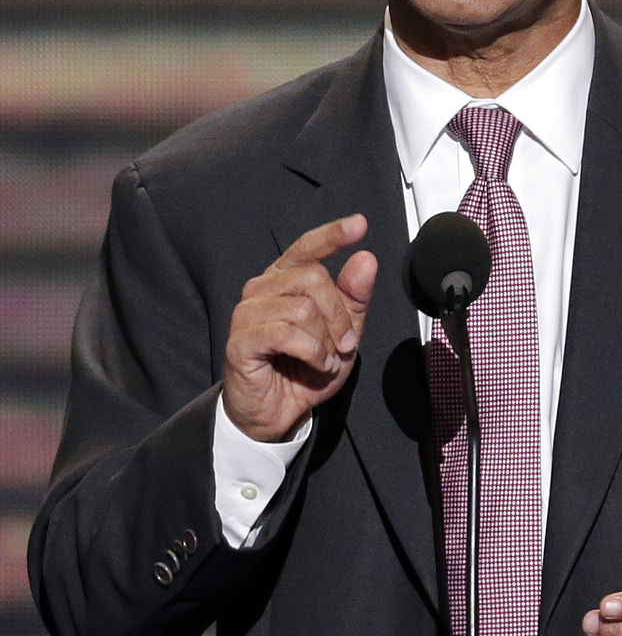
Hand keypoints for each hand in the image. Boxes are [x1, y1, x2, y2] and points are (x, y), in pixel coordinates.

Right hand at [222, 215, 376, 441]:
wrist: (277, 411)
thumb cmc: (305, 368)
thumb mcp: (342, 333)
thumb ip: (354, 297)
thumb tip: (366, 259)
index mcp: (284, 279)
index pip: (307, 248)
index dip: (333, 234)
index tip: (360, 224)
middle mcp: (262, 289)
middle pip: (314, 278)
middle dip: (340, 316)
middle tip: (344, 345)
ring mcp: (247, 313)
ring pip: (303, 308)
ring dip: (326, 341)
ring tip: (326, 360)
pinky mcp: (241, 340)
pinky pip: (286, 333)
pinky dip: (312, 352)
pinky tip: (316, 364)